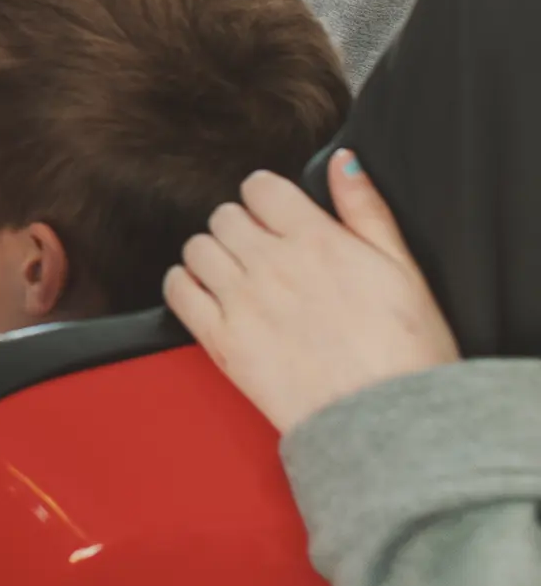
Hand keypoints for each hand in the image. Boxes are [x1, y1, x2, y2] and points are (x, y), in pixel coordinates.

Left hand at [164, 150, 458, 435]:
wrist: (390, 424)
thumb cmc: (407, 350)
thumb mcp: (403, 268)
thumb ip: (366, 208)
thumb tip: (341, 160)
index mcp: (315, 239)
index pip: (260, 188)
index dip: (266, 199)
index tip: (275, 218)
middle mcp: (271, 263)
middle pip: (225, 216)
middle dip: (241, 229)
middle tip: (262, 254)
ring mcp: (242, 302)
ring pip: (198, 248)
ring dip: (213, 256)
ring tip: (238, 278)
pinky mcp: (222, 342)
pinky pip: (178, 292)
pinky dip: (184, 286)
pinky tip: (208, 297)